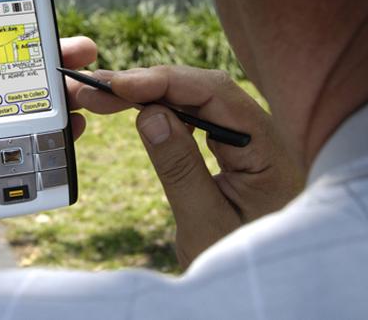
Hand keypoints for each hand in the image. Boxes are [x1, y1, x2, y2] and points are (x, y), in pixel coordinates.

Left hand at [0, 0, 99, 284]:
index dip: (4, 26)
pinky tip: (72, 125)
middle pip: (4, 72)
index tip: (36, 13)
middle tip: (80, 50)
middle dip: (44, 58)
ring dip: (55, 95)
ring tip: (85, 87)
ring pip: (20, 107)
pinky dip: (50, 134)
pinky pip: (23, 144)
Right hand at [70, 66, 303, 267]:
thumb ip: (180, 168)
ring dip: (154, 92)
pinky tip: (140, 108)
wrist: (264, 286)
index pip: (215, 94)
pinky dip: (166, 108)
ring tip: (108, 96)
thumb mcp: (205, 223)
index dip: (164, 81)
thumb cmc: (239, 261)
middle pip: (205, 88)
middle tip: (99, 88)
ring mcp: (251, 138)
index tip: (120, 86)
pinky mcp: (236, 147)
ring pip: (199, 98)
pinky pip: (199, 114)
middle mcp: (265, 135)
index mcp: (269, 150)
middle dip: (151, 82)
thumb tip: (149, 114)